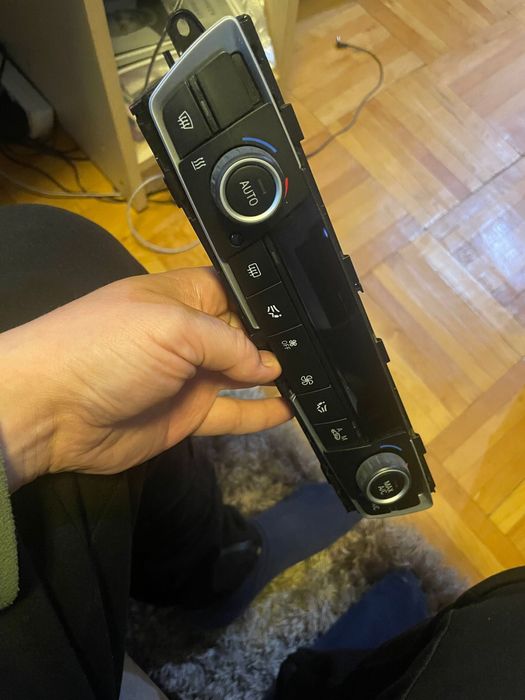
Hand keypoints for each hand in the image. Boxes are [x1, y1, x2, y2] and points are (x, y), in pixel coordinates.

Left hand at [0, 267, 290, 490]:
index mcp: (185, 296)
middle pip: (246, 335)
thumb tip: (267, 366)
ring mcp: (189, 376)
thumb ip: (227, 342)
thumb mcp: (171, 327)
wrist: (49, 410)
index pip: (238, 291)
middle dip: (279, 342)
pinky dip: (259, 414)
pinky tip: (289, 410)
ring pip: (242, 376)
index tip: (310, 317)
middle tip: (322, 353)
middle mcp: (191, 333)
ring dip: (275, 379)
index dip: (270, 303)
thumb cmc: (107, 348)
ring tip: (316, 381)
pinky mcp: (187, 415)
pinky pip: (231, 413)